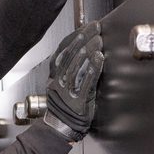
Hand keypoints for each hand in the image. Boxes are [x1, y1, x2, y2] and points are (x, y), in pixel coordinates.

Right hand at [43, 21, 104, 140]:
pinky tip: (99, 58)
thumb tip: (86, 47)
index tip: (88, 26)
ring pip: (77, 66)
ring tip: (98, 40)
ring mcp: (67, 90)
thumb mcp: (62, 83)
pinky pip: (86, 82)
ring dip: (89, 51)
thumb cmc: (64, 105)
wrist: (60, 127)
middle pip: (71, 54)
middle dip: (84, 38)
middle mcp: (58, 80)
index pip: (63, 49)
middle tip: (96, 29)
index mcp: (54, 74)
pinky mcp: (78, 100)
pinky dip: (93, 69)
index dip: (76, 36)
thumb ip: (70, 67)